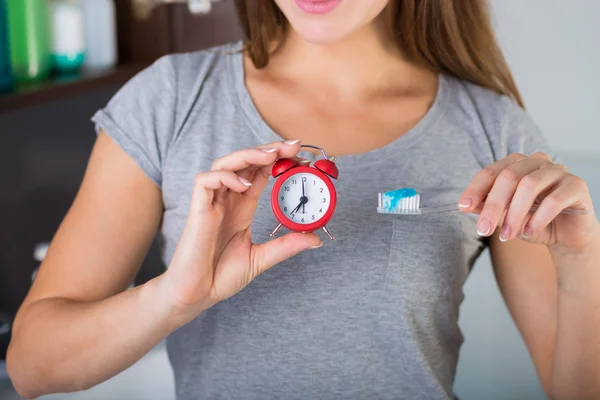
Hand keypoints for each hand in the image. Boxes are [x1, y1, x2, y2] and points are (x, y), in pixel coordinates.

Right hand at [160, 141, 320, 321]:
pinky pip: (205, 181)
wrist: (196, 295)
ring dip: (247, 155)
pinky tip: (243, 184)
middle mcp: (227, 200)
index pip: (259, 173)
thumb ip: (285, 246)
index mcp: (241, 207)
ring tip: (271, 156)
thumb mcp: (261, 258)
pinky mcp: (197, 211)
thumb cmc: (220, 276)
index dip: (277, 160)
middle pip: (244, 162)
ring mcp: (211, 203)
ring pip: (224, 164)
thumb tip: (316, 240)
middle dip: (267, 150)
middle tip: (292, 146)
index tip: (301, 155)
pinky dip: (224, 177)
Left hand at [458, 152, 598, 254]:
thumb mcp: (505, 217)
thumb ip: (487, 208)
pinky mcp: (576, 186)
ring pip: (529, 185)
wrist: (566, 236)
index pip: (491, 171)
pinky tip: (528, 232)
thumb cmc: (532, 222)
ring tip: (507, 236)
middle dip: (493, 205)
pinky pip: (554, 199)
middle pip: (509, 177)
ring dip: (514, 214)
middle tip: (483, 229)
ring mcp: (558, 171)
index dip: (476, 188)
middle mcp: (536, 162)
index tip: (463, 206)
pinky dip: (538, 218)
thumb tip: (465, 205)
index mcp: (516, 164)